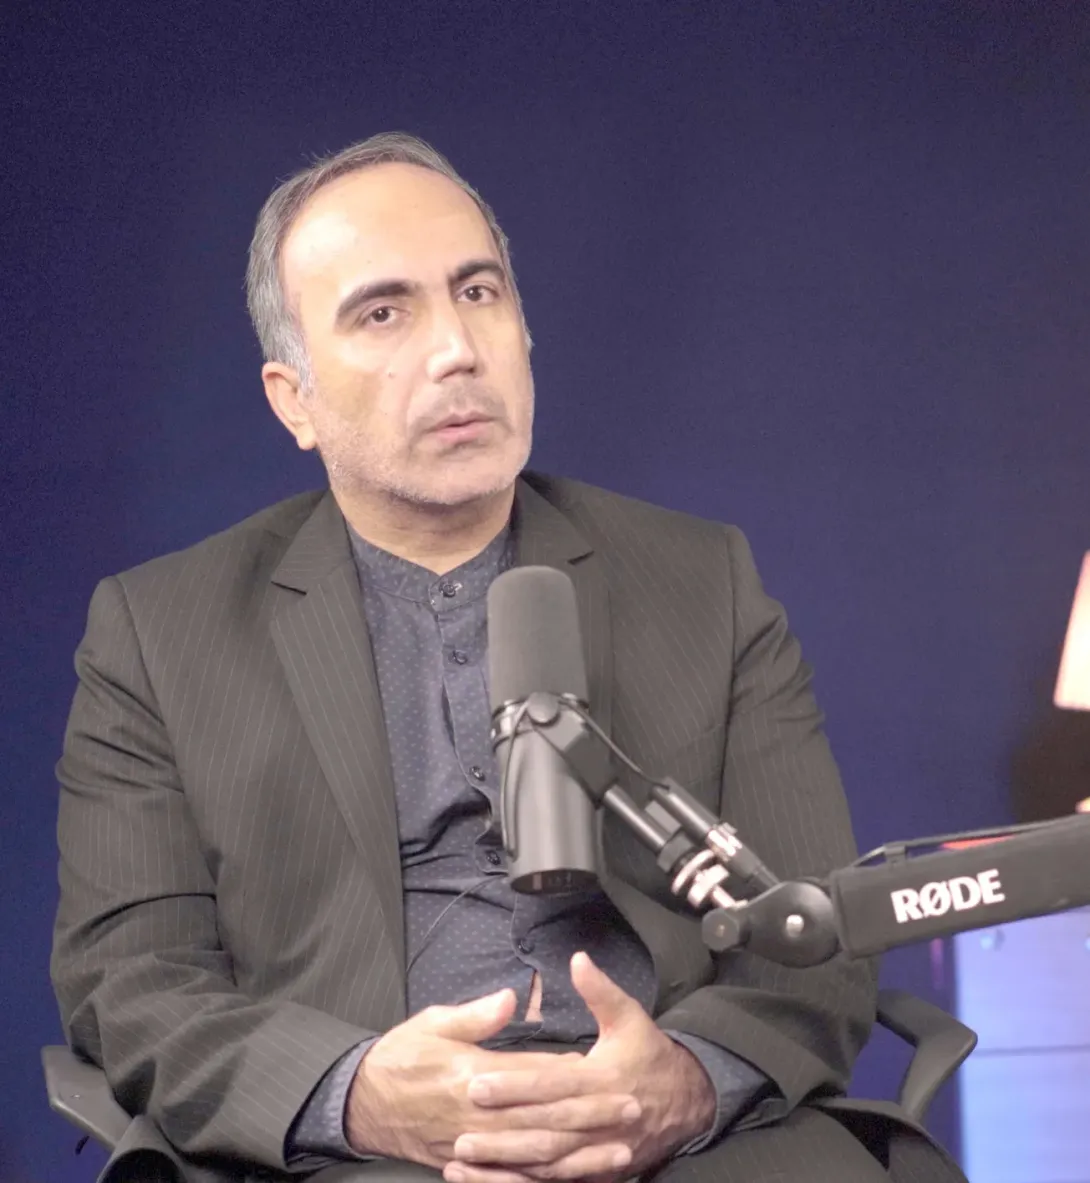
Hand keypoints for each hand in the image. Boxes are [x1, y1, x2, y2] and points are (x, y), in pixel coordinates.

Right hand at [345, 988, 634, 1172]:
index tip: (610, 1073)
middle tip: (632, 1110)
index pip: (532, 1077)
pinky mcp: (466, 1165)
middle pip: (545, 1120)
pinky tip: (573, 1178)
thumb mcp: (433, 1022)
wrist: (362, 1102)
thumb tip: (512, 997)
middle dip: (591, 1118)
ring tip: (620, 1152)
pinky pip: (513, 1180)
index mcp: (471, 1075)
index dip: (573, 1077)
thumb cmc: (401, 1057)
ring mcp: (472, 1147)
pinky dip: (544, 1182)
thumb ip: (475, 1015)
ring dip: (580, 1155)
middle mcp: (476, 1116)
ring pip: (535, 1157)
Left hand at [448, 953, 715, 1182]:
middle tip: (461, 1131)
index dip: (515, 1086)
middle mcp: (600, 1119)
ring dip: (507, 1163)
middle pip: (545, 1130)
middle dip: (503, 1132)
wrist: (689, 1102)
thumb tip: (577, 958)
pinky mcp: (599, 1171)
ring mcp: (600, 1151)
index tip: (478, 1083)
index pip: (552, 1084)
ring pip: (549, 1162)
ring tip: (464, 1160)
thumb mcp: (630, 1016)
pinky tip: (492, 1180)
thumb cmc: (650, 1054)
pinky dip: (525, 1182)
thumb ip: (600, 991)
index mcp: (602, 1079)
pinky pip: (558, 1181)